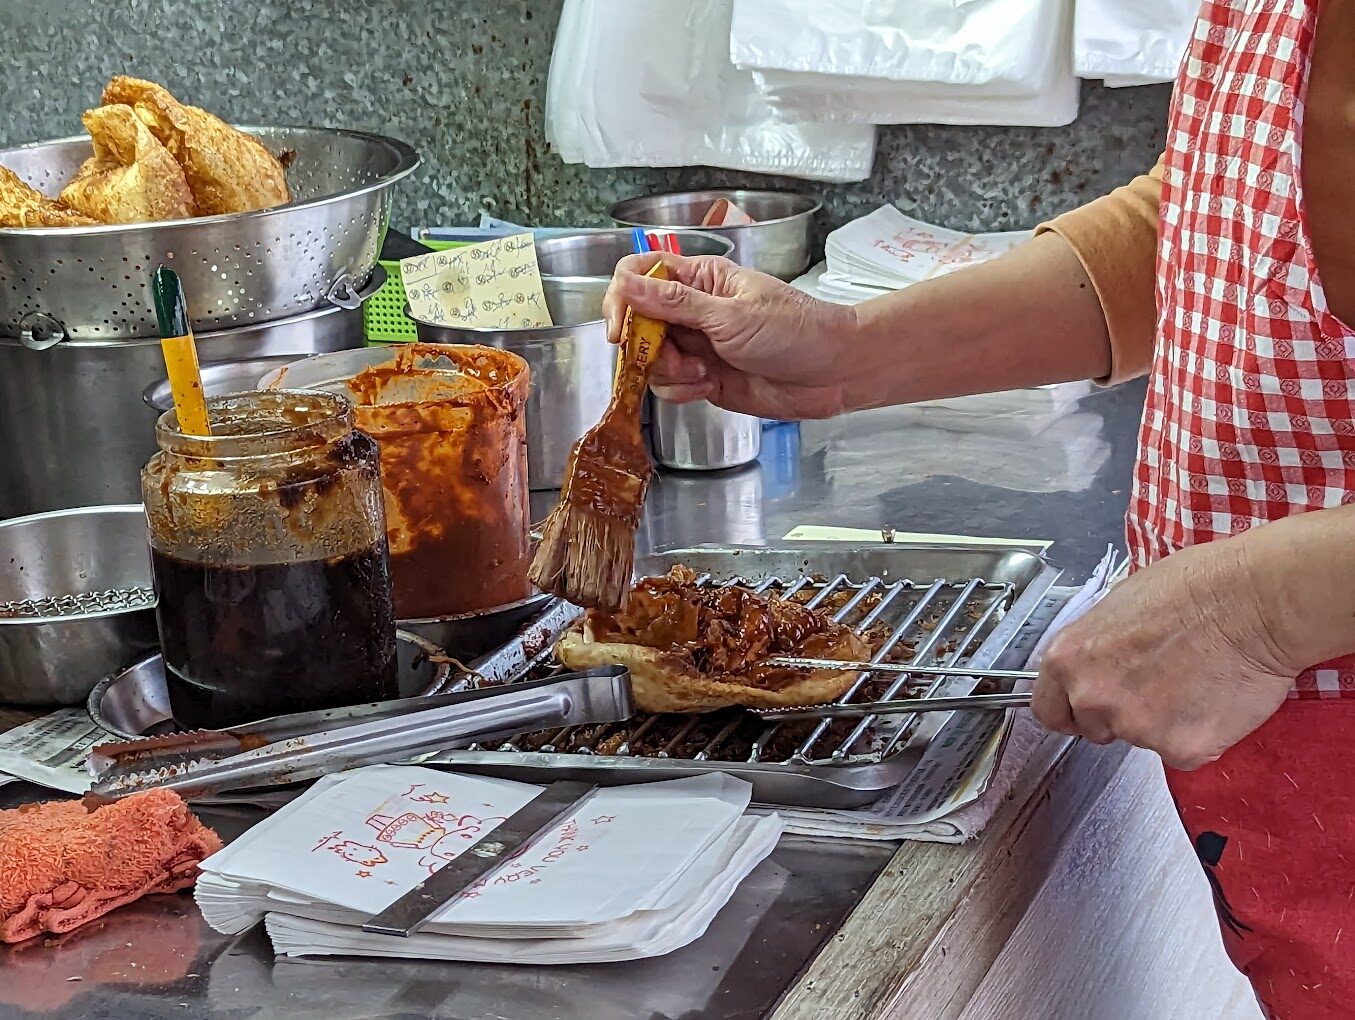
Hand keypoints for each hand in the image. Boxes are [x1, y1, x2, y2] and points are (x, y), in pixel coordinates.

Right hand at [602, 251, 858, 419]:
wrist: (834, 372)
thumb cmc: (796, 330)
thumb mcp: (731, 314)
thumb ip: (675, 303)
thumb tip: (627, 285)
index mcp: (700, 280)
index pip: (639, 275)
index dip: (622, 299)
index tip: (622, 329)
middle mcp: (692, 311)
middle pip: (639, 324)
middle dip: (647, 347)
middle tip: (675, 358)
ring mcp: (698, 346)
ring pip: (651, 360)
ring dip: (668, 372)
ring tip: (704, 373)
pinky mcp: (704, 379)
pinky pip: (670, 386)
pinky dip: (681, 390)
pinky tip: (709, 386)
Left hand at [1033, 535, 1297, 769]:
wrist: (1255, 602)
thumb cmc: (1194, 589)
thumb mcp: (1117, 605)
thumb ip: (1095, 648)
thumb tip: (1094, 663)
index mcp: (1069, 659)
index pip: (1048, 710)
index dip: (1070, 708)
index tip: (1086, 706)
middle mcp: (1092, 698)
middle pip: (1092, 727)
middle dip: (1118, 712)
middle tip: (1156, 681)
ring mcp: (1135, 727)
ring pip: (1140, 738)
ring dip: (1160, 722)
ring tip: (1192, 680)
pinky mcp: (1181, 748)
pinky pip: (1182, 752)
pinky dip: (1198, 734)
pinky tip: (1213, 699)